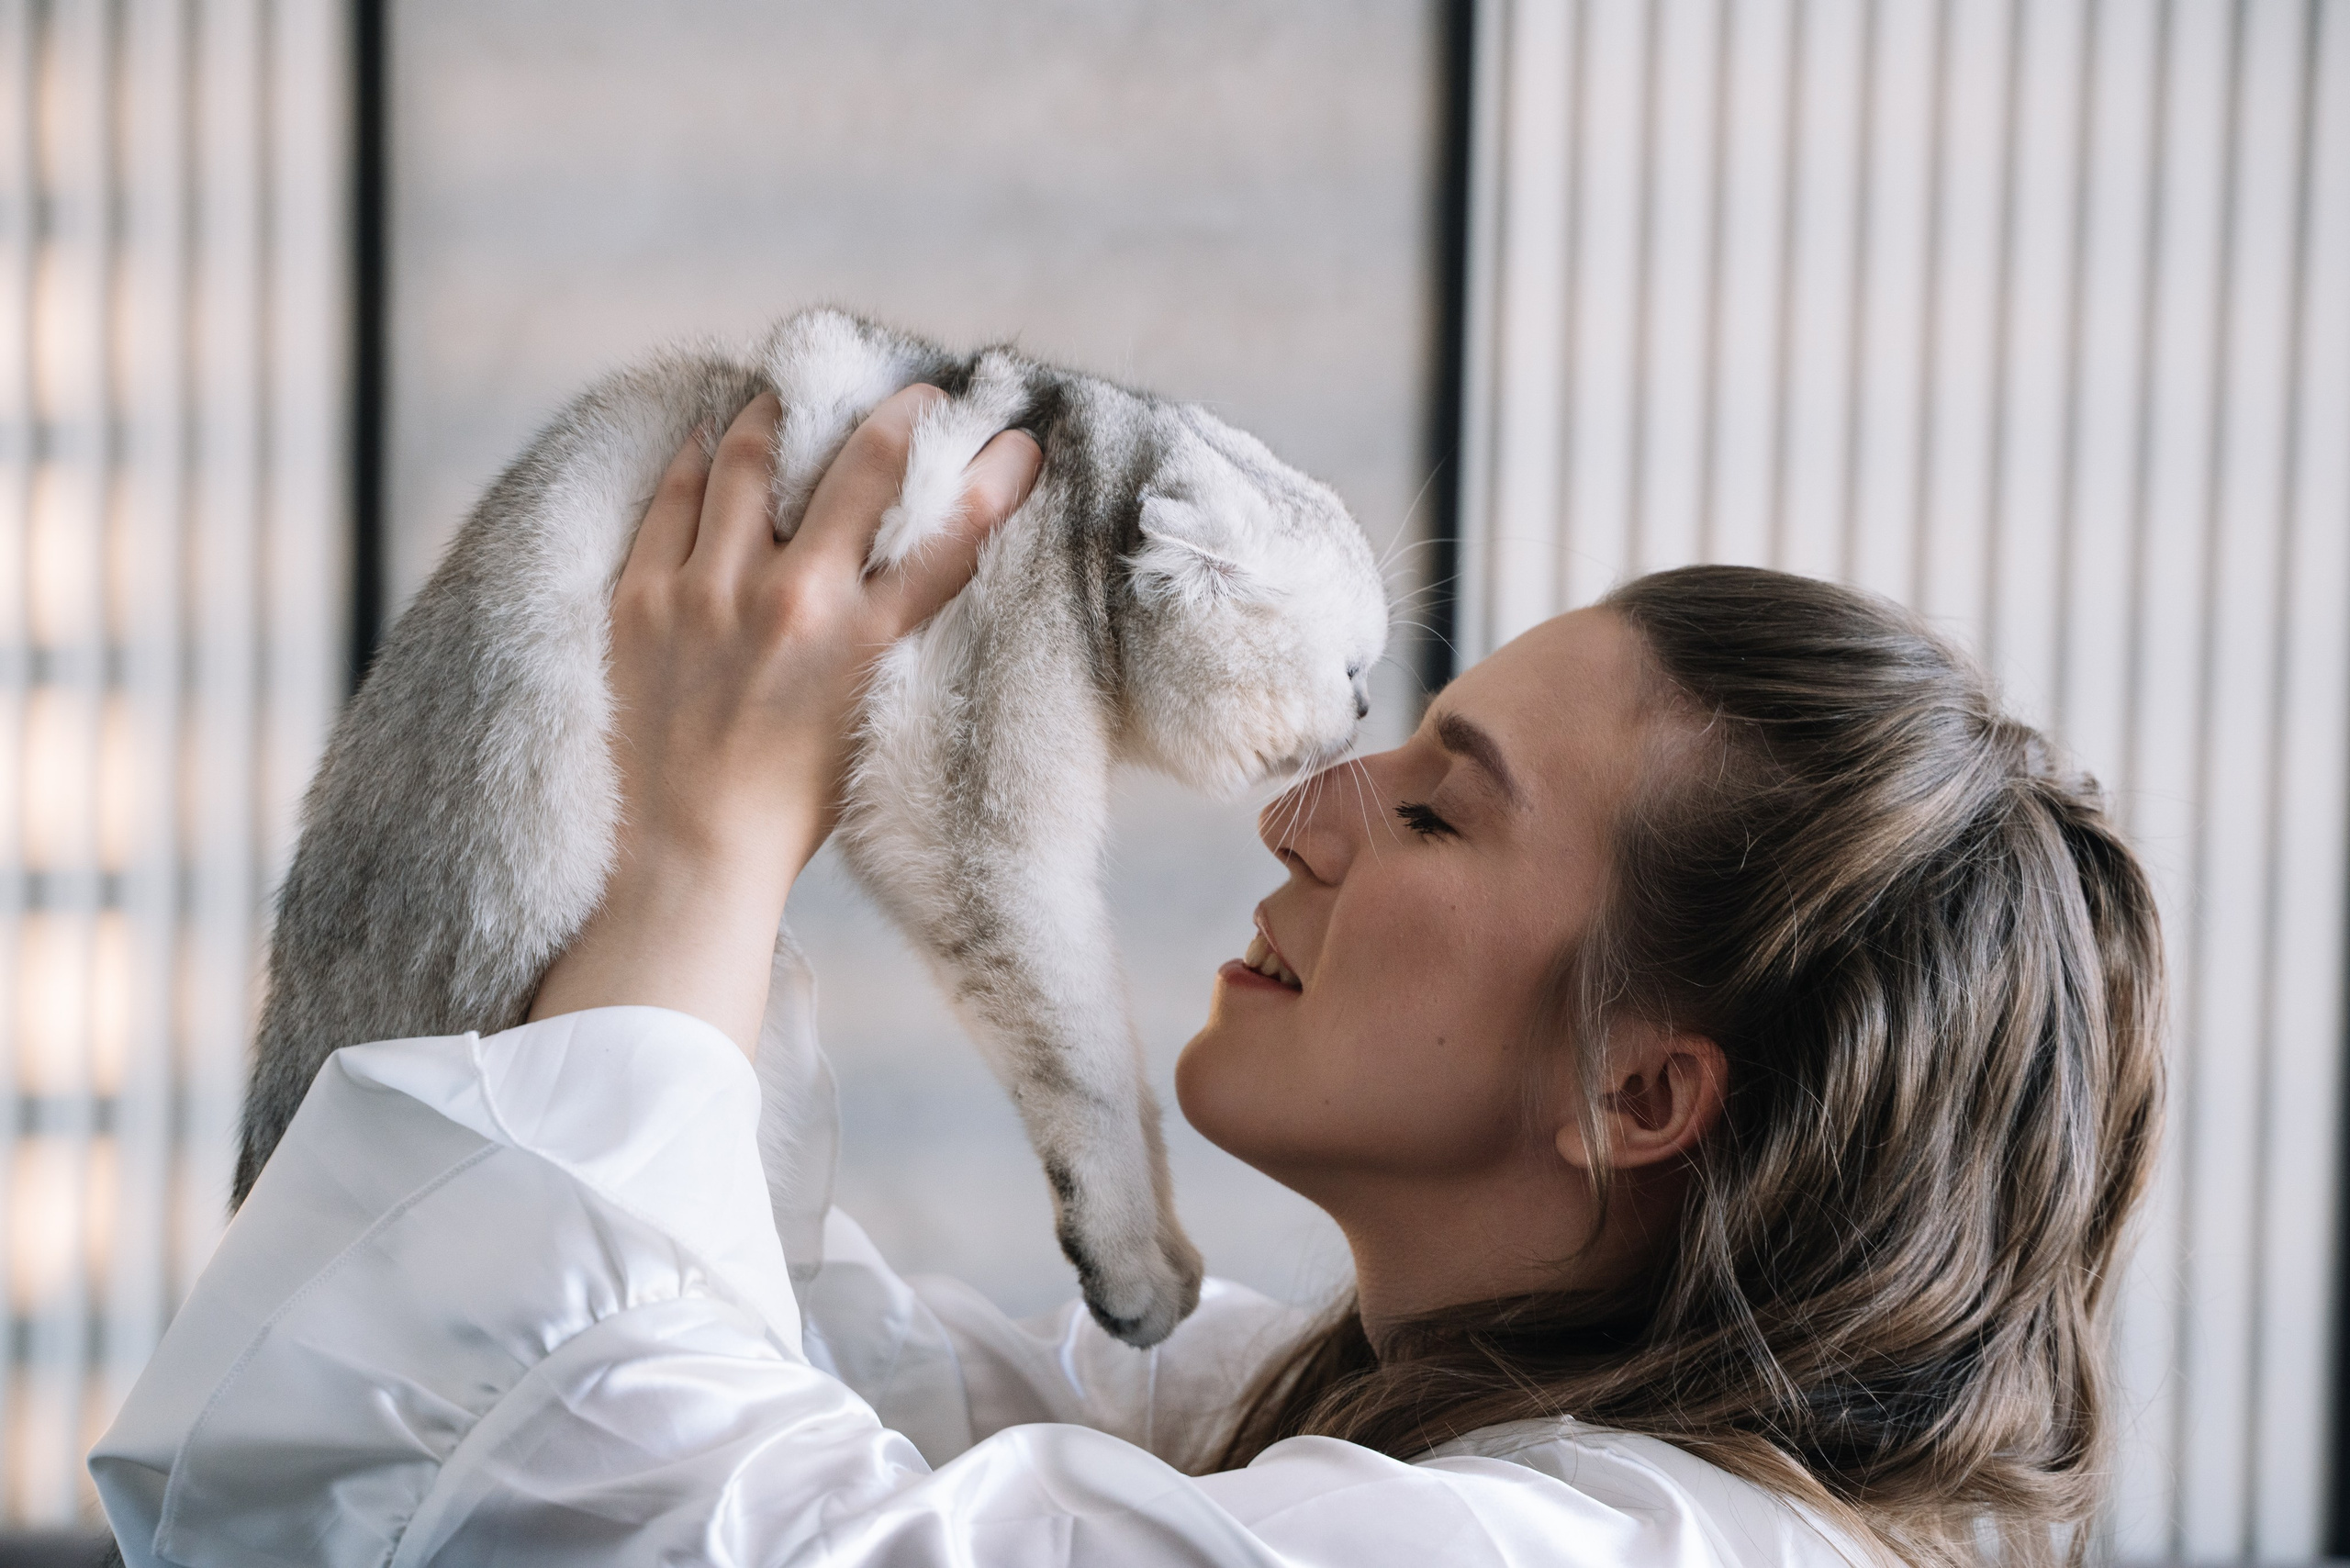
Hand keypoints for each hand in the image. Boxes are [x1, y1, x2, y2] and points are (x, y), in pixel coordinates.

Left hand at [528, 385, 1042, 1051]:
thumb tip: (913, 563)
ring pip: (753, 458)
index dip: (994, 475)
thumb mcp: (872, 718)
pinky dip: (700, 458)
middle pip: (863, 467)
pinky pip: (675, 493)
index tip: (1017, 440)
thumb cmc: (793, 804)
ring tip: (792, 402)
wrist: (690, 854)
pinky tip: (711, 441)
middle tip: (914, 397)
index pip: (954, 534)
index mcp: (865, 643)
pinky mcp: (643, 595)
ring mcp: (710, 592)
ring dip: (783, 418)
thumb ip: (892, 637)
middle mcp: (793, 603)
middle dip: (901, 417)